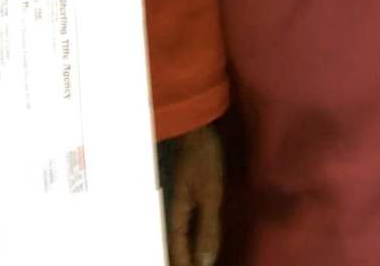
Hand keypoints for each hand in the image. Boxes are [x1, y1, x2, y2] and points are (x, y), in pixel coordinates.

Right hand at [165, 123, 224, 265]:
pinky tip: (193, 244)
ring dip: (183, 251)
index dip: (185, 265)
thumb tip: (205, 262)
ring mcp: (174, 203)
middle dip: (181, 259)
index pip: (177, 251)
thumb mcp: (210, 194)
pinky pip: (180, 226)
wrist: (194, 127)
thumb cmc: (203, 158)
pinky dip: (186, 239)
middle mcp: (169, 210)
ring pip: (175, 236)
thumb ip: (207, 228)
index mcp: (175, 213)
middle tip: (195, 265)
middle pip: (172, 245)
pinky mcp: (181, 196)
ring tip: (194, 261)